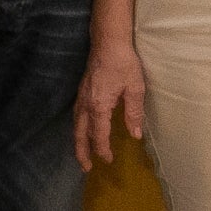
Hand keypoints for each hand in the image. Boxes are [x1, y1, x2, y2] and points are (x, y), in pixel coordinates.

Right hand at [73, 41, 146, 171]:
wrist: (108, 42)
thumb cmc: (124, 63)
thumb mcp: (135, 88)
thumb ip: (134, 113)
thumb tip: (135, 134)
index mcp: (98, 105)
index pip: (98, 134)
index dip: (103, 149)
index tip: (109, 160)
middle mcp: (85, 104)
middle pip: (80, 133)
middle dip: (82, 152)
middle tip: (86, 168)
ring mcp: (81, 97)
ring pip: (76, 125)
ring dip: (78, 142)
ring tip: (82, 154)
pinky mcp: (82, 92)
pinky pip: (77, 116)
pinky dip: (78, 129)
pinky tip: (83, 131)